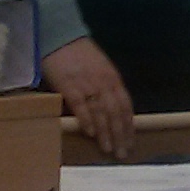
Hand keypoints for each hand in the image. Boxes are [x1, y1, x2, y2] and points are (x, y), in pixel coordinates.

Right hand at [42, 37, 135, 159]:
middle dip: (120, 135)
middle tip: (122, 153)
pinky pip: (81, 105)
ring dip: (106, 133)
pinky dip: (87, 119)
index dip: (128, 125)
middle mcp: (103, 83)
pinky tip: (91, 133)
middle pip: (116, 113)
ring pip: (101, 112)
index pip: (125, 106)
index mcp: (113, 78)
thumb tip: (110, 111)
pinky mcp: (69, 85)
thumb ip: (106, 88)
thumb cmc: (79, 55)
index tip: (130, 141)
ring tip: (108, 149)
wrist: (59, 37)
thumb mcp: (100, 68)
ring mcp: (87, 84)